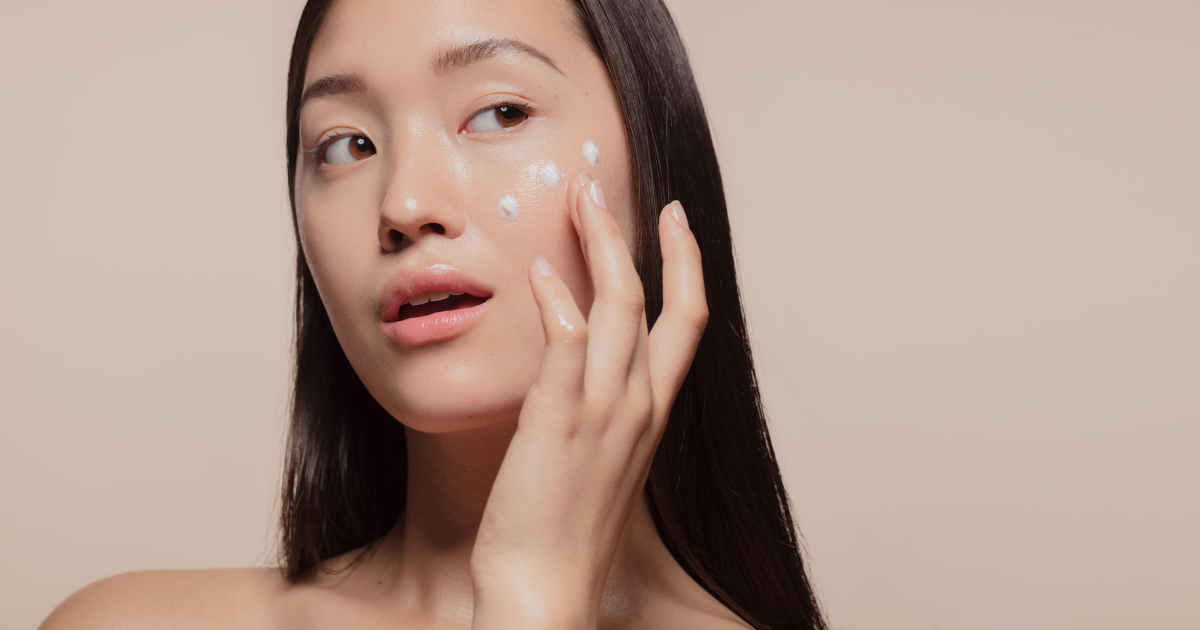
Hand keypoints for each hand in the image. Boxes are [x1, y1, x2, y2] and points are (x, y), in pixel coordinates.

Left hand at [469, 173, 707, 628]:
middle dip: (645, 238)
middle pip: (661, 301)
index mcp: (652, 414)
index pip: (687, 324)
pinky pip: (569, 344)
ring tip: (576, 201)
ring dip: (599, 246)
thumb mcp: (597, 461)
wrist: (545, 588)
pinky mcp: (560, 422)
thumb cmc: (564, 530)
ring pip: (620, 307)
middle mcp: (640, 406)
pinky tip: (544, 270)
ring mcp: (605, 412)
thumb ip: (598, 412)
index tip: (674, 221)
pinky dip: (561, 300)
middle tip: (611, 189)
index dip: (687, 266)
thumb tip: (579, 371)